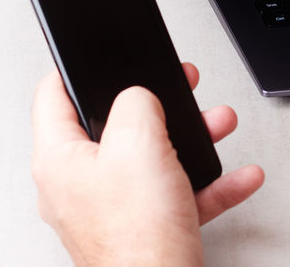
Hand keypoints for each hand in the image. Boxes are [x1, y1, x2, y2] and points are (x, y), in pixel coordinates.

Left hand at [31, 64, 264, 266]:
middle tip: (176, 86)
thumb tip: (138, 95)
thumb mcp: (138, 142)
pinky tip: (237, 176)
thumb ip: (136, 102)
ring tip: (217, 125)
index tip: (90, 57)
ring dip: (192, 139)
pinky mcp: (144, 229)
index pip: (52, 98)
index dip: (74, 70)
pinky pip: (179, 194)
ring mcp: (111, 210)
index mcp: (60, 161)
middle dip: (157, 105)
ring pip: (152, 158)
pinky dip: (209, 182)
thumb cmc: (137, 233)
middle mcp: (79, 186)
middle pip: (115, 127)